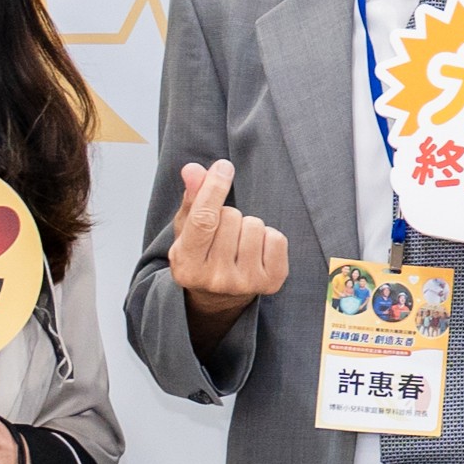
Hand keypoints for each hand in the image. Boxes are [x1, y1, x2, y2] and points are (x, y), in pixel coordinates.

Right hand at [169, 158, 290, 339]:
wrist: (219, 297)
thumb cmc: (201, 254)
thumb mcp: (187, 229)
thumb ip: (191, 198)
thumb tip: (194, 169)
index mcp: (186, 264)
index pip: (203, 219)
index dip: (214, 189)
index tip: (223, 166)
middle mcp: (215, 278)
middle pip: (231, 217)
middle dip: (228, 215)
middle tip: (221, 234)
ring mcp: (244, 283)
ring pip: (254, 225)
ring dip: (247, 226)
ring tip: (237, 243)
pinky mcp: (271, 283)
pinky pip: (276, 238)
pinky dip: (267, 237)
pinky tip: (255, 251)